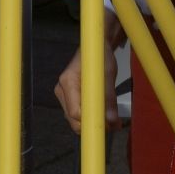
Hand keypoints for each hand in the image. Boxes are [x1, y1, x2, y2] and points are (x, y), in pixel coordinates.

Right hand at [54, 16, 123, 133]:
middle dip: (92, 124)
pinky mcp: (69, 99)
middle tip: (113, 122)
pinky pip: (78, 116)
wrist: (96, 49)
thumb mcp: (108, 75)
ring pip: (75, 120)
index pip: (75, 112)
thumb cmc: (101, 57)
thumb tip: (112, 122)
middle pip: (73, 119)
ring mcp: (64, 95)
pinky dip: (91, 118)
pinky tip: (104, 113)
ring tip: (111, 116)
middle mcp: (62, 90)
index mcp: (67, 82)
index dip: (91, 121)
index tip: (109, 123)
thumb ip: (109, 98)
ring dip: (93, 122)